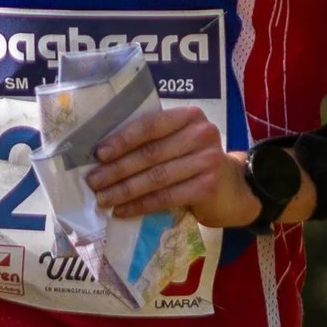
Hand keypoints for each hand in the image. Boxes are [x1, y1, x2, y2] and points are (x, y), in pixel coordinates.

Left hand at [88, 105, 258, 227]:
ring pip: (155, 177)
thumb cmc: (195, 161)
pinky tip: (123, 210)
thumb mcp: (178, 142)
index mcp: (190, 116)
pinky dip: (140, 205)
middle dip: (117, 169)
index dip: (123, 140)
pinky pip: (165, 197)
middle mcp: (202, 134)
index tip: (99, 154)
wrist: (232, 189)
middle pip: (150, 154)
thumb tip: (103, 153)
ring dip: (124, 190)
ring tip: (103, 198)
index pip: (150, 125)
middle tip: (93, 181)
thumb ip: (152, 140)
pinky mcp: (207, 187)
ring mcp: (208, 161)